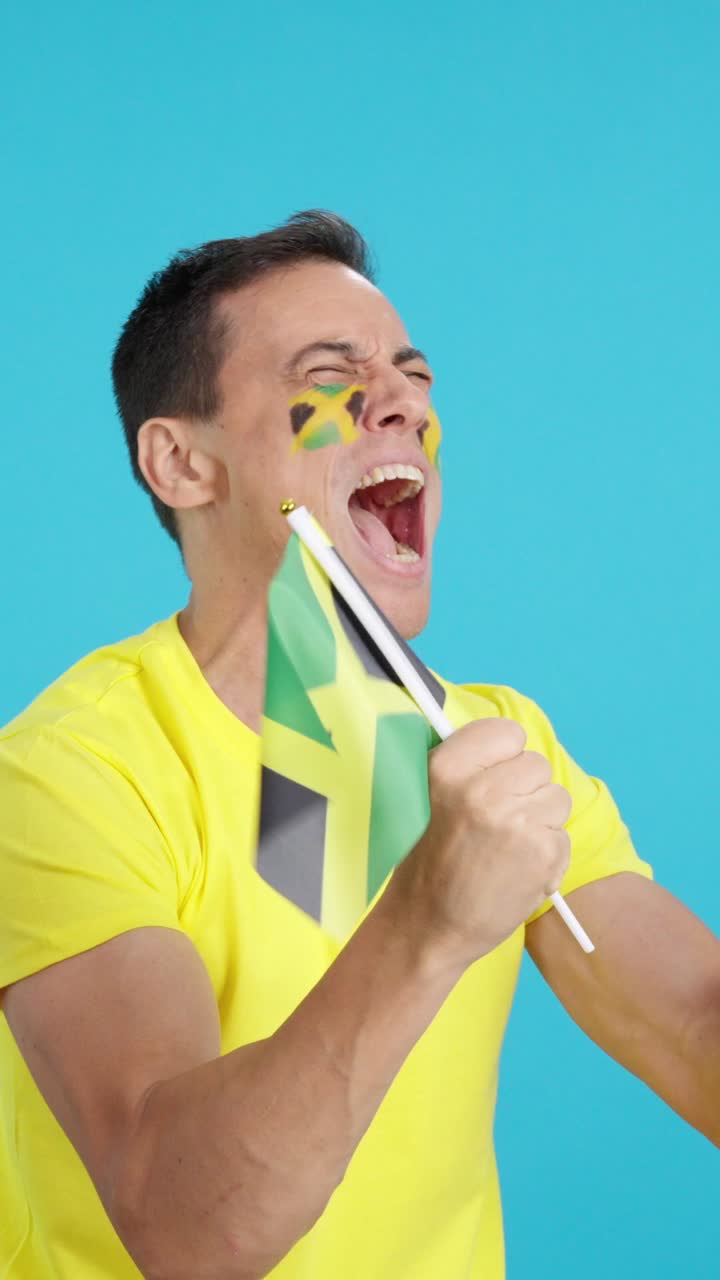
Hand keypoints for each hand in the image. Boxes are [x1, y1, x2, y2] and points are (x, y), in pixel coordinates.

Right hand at [391, 718, 571, 965]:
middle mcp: (482, 789)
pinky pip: (562, 835)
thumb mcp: (433, 798)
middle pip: (537, 764)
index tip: (495, 775)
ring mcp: (516, 821)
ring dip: (541, 820)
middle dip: (526, 790)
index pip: (507, 731)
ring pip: (558, 797)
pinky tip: (518, 870)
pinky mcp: (542, 852)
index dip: (506, 755)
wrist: (431, 926)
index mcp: (447, 768)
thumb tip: (509, 742)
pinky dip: (547, 854)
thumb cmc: (432, 862)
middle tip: (498, 822)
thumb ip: (470, 766)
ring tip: (508, 846)